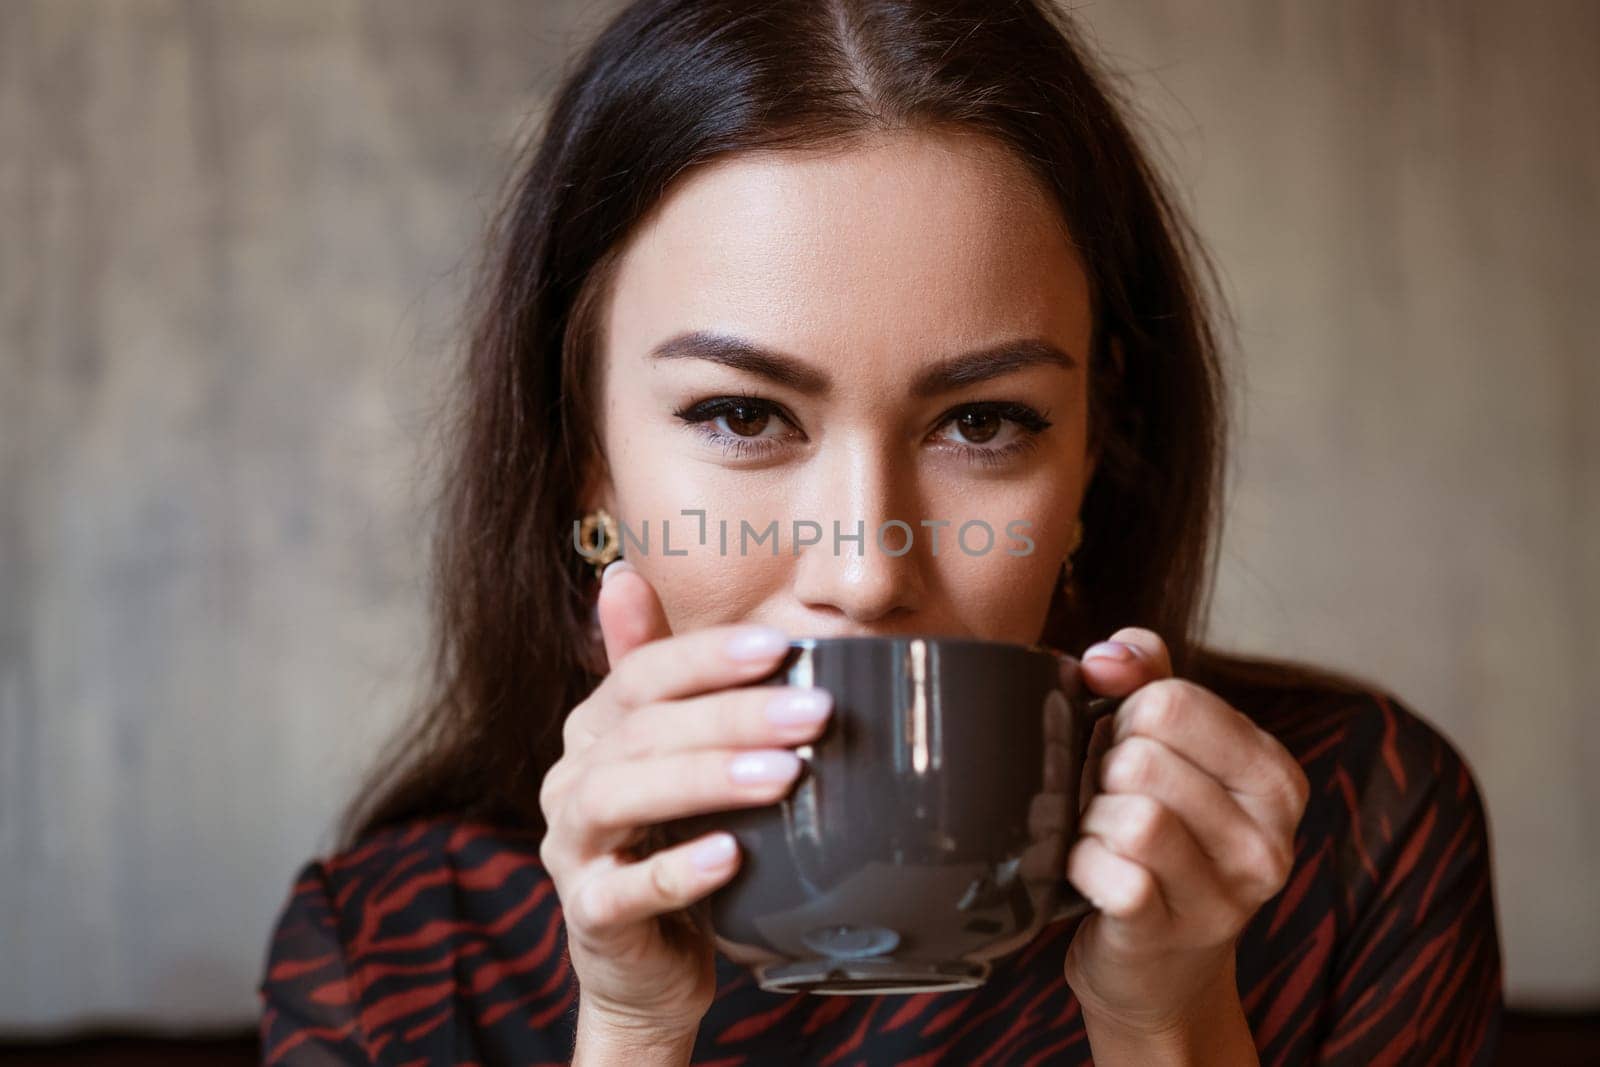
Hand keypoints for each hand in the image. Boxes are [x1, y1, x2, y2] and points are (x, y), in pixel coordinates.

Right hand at [536, 559, 830, 1043]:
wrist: (646, 963)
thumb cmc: (671, 842)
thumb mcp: (670, 754)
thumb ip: (658, 674)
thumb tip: (621, 573)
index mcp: (595, 729)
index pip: (642, 675)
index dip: (708, 657)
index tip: (783, 646)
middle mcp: (572, 779)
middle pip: (644, 731)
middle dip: (732, 715)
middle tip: (816, 712)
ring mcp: (573, 849)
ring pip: (623, 798)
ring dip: (707, 779)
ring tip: (787, 775)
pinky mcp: (590, 916)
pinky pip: (625, 891)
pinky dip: (679, 871)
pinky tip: (733, 856)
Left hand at [1063, 628, 1309, 1044]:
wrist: (1156, 969)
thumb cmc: (1157, 838)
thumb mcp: (1166, 747)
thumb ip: (1146, 678)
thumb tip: (1106, 657)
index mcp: (1275, 777)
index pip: (1173, 701)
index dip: (1126, 718)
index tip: (1126, 748)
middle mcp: (1269, 838)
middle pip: (1144, 757)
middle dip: (1102, 772)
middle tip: (1106, 799)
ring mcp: (1227, 895)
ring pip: (1131, 814)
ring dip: (1091, 820)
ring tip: (1100, 835)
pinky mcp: (1173, 934)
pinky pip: (1113, 874)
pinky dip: (1081, 865)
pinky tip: (1091, 874)